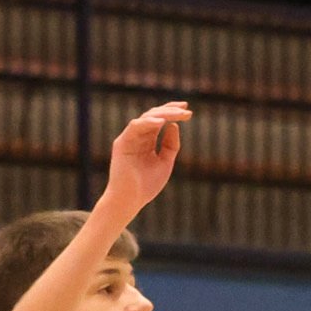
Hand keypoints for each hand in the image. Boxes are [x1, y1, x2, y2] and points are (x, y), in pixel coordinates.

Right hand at [103, 101, 192, 215]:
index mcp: (147, 141)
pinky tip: (162, 122)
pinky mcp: (122, 143)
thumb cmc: (146, 185)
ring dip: (163, 114)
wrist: (130, 200)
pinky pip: (135, 127)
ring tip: (179, 114)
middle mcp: (137, 137)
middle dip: (171, 111)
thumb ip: (170, 145)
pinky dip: (148, 123)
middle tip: (187, 110)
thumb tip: (174, 125)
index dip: (172, 112)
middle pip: (154, 116)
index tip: (188, 110)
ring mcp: (129, 139)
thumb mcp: (165, 162)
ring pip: (146, 118)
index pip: (159, 120)